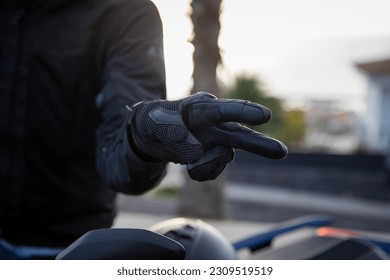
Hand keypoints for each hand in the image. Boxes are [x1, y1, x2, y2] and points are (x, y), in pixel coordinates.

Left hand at [128, 92, 287, 180]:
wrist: (150, 136)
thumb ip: (173, 133)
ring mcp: (217, 142)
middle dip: (260, 144)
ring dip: (207, 165)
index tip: (264, 116)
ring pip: (225, 157)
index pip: (225, 110)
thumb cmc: (154, 120)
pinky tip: (189, 166)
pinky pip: (212, 172)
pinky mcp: (214, 157)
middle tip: (281, 152)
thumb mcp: (155, 122)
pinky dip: (199, 173)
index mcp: (202, 108)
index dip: (245, 112)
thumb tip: (196, 152)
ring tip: (186, 165)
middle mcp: (216, 124)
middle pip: (242, 136)